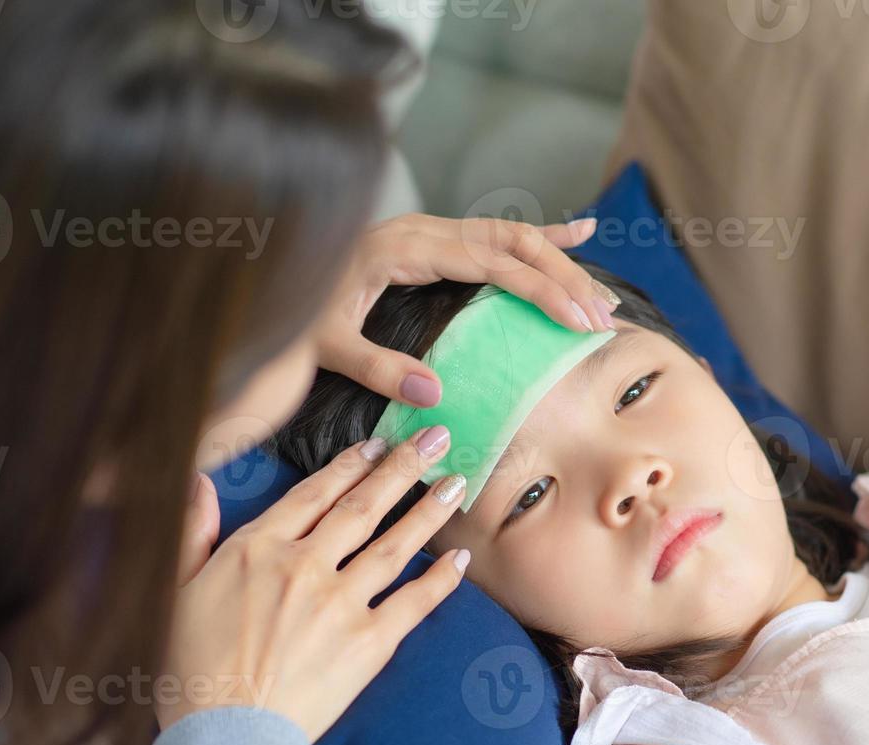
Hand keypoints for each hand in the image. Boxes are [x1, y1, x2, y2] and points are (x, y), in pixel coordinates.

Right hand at [163, 428, 468, 740]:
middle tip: (434, 439)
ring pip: (395, 544)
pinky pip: (414, 602)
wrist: (222, 738)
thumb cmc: (188, 670)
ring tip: (456, 482)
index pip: (314, 493)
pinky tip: (460, 558)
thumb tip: (195, 478)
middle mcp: (305, 565)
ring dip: (429, 510)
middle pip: (363, 507)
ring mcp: (341, 603)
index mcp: (258, 548)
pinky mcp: (369, 644)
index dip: (349, 465)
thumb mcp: (175, 588)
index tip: (376, 443)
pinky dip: (441, 579)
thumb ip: (192, 530)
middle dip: (401, 467)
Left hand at [313, 213, 621, 407]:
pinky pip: (496, 233)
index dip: (541, 289)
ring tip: (599, 296)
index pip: (492, 262)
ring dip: (559, 264)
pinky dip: (540, 236)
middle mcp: (424, 229)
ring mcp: (430, 230)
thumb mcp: (323, 343)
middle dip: (564, 279)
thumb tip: (436, 392)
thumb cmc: (291, 309)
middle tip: (602, 317)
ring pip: (512, 236)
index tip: (578, 319)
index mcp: (404, 246)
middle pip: (514, 243)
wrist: (266, 267)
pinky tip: (580, 233)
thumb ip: (375, 365)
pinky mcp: (433, 238)